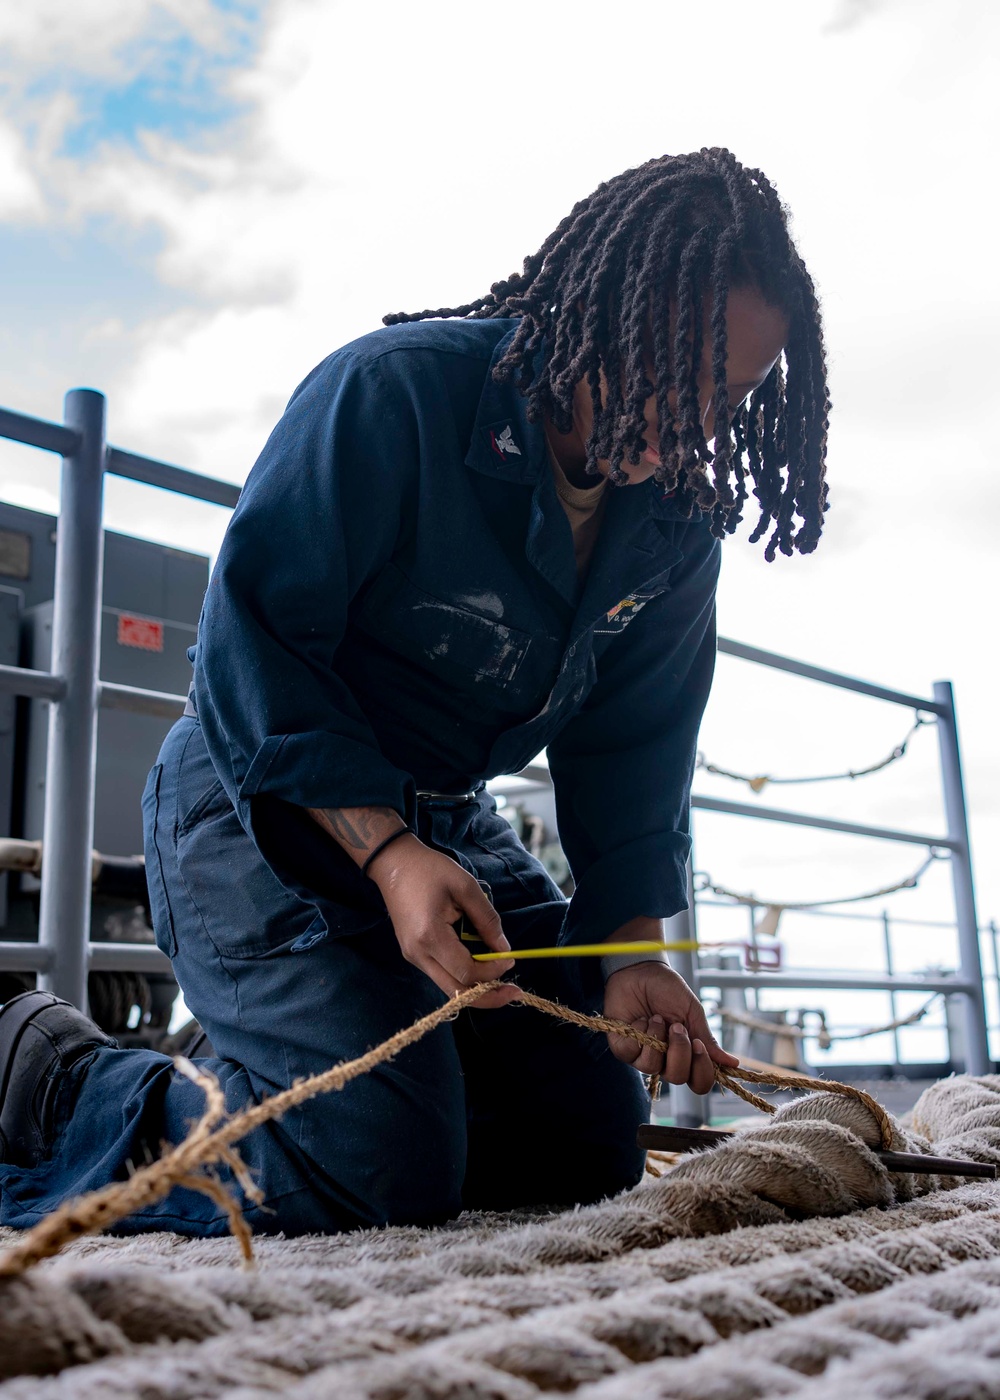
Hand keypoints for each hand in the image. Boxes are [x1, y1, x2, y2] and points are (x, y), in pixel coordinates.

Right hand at [369, 835, 520, 1008]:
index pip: (466, 972)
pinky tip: (480, 966)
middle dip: (488, 996)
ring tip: (500, 978)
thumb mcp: (465, 887)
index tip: (511, 958)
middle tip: (514, 992)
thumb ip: (487, 920)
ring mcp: (413, 956)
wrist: (393, 863)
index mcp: (430, 937)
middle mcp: (418, 954)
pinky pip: (441, 974)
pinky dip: (463, 976)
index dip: (492, 972)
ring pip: (448, 987)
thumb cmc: (429, 870)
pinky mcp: (413, 953)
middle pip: (456, 992)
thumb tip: (504, 949)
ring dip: (476, 987)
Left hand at [603, 963, 738, 1093]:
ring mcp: (642, 1055)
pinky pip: (630, 1053)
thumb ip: (707, 1038)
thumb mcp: (691, 1012)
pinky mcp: (622, 1047)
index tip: (699, 1043)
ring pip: (652, 1068)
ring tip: (656, 1017)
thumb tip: (732, 1063)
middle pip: (678, 1078)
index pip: (699, 1082)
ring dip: (657, 1039)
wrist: (641, 970)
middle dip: (680, 1051)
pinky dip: (638, 1033)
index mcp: (686, 1054)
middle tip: (677, 1026)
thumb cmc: (668, 990)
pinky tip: (640, 1018)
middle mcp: (665, 1060)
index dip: (702, 1070)